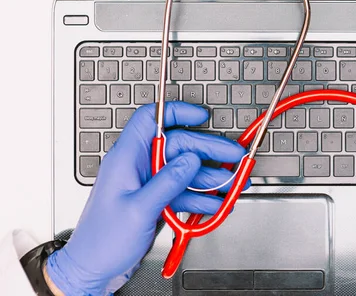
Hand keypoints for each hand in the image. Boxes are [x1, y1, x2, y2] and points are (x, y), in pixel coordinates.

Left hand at [45, 102, 247, 294]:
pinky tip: (217, 204)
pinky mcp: (157, 201)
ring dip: (212, 178)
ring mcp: (149, 184)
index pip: (150, 120)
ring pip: (186, 172)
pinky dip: (202, 198)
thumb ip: (167, 182)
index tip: (201, 116)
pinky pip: (185, 193)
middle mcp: (139, 167)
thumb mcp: (138, 210)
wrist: (93, 270)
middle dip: (209, 151)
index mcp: (126, 158)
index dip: (176, 112)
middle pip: (179, 147)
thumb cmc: (101, 241)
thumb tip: (191, 159)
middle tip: (235, 156)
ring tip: (234, 185)